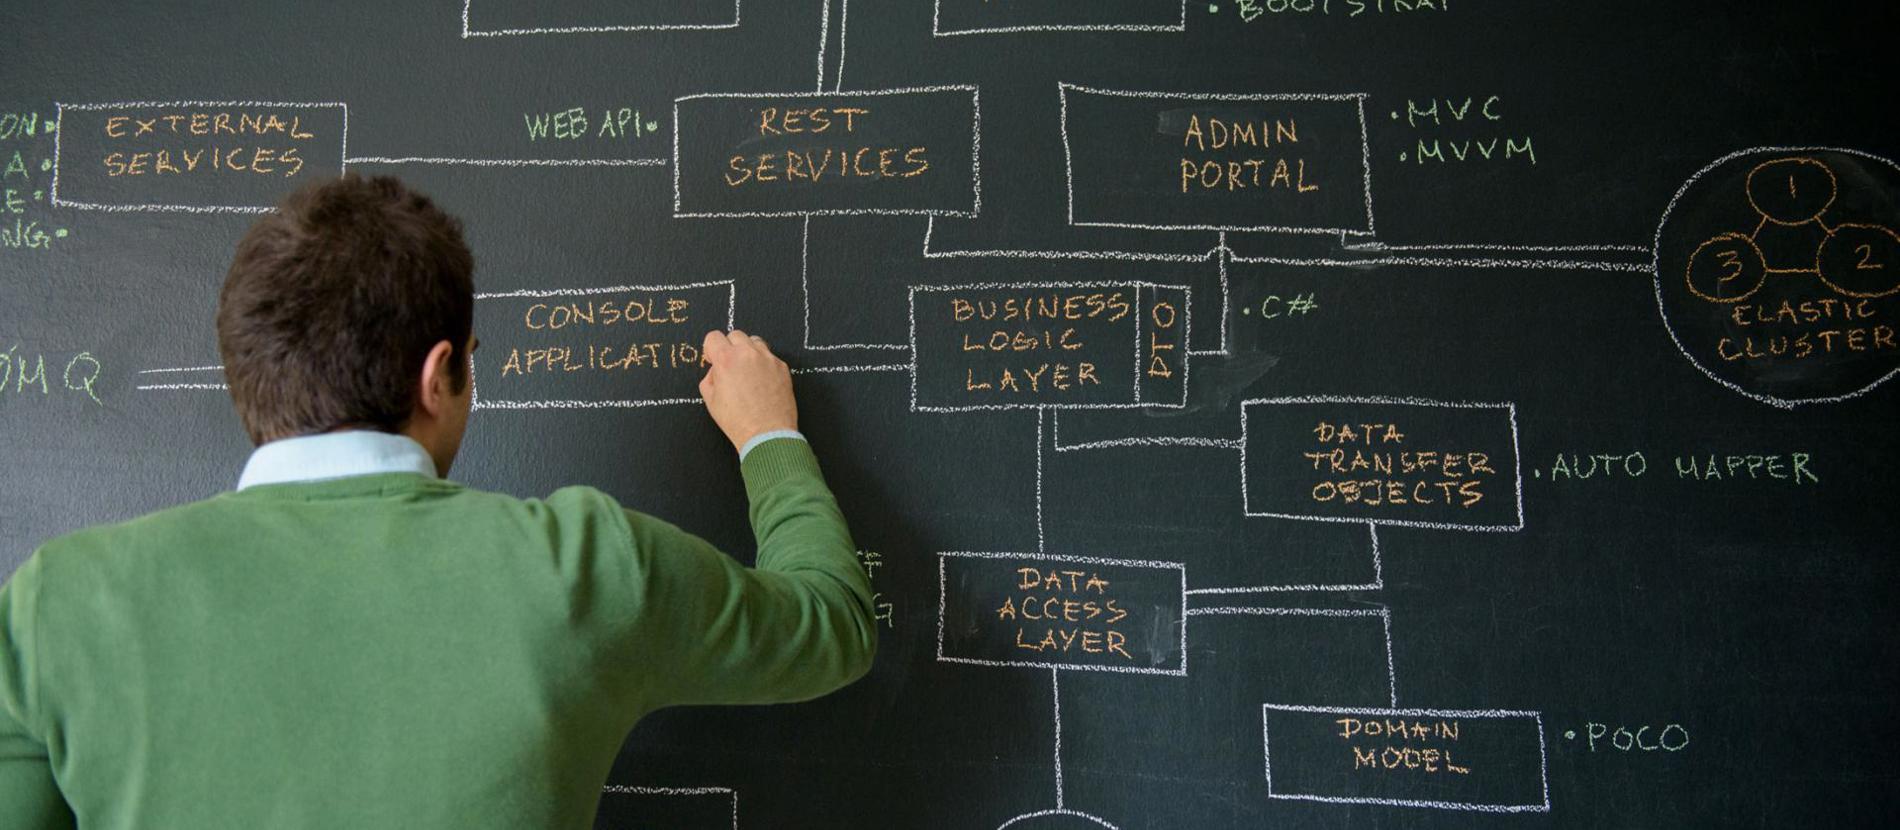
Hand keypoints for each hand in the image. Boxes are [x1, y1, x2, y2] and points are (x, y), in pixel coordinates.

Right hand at [698, 329, 797, 452]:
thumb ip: (710, 377)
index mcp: (726, 359)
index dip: (711, 349)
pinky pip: (770, 357)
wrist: (766, 434)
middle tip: (731, 366)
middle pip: (735, 335)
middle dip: (730, 347)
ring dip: (748, 351)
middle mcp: (748, 354)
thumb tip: (717, 370)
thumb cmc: (737, 421)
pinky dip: (764, 364)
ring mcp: (768, 359)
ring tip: (748, 371)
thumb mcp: (710, 400)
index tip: (713, 359)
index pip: (714, 337)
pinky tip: (762, 381)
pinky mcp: (782, 367)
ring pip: (755, 342)